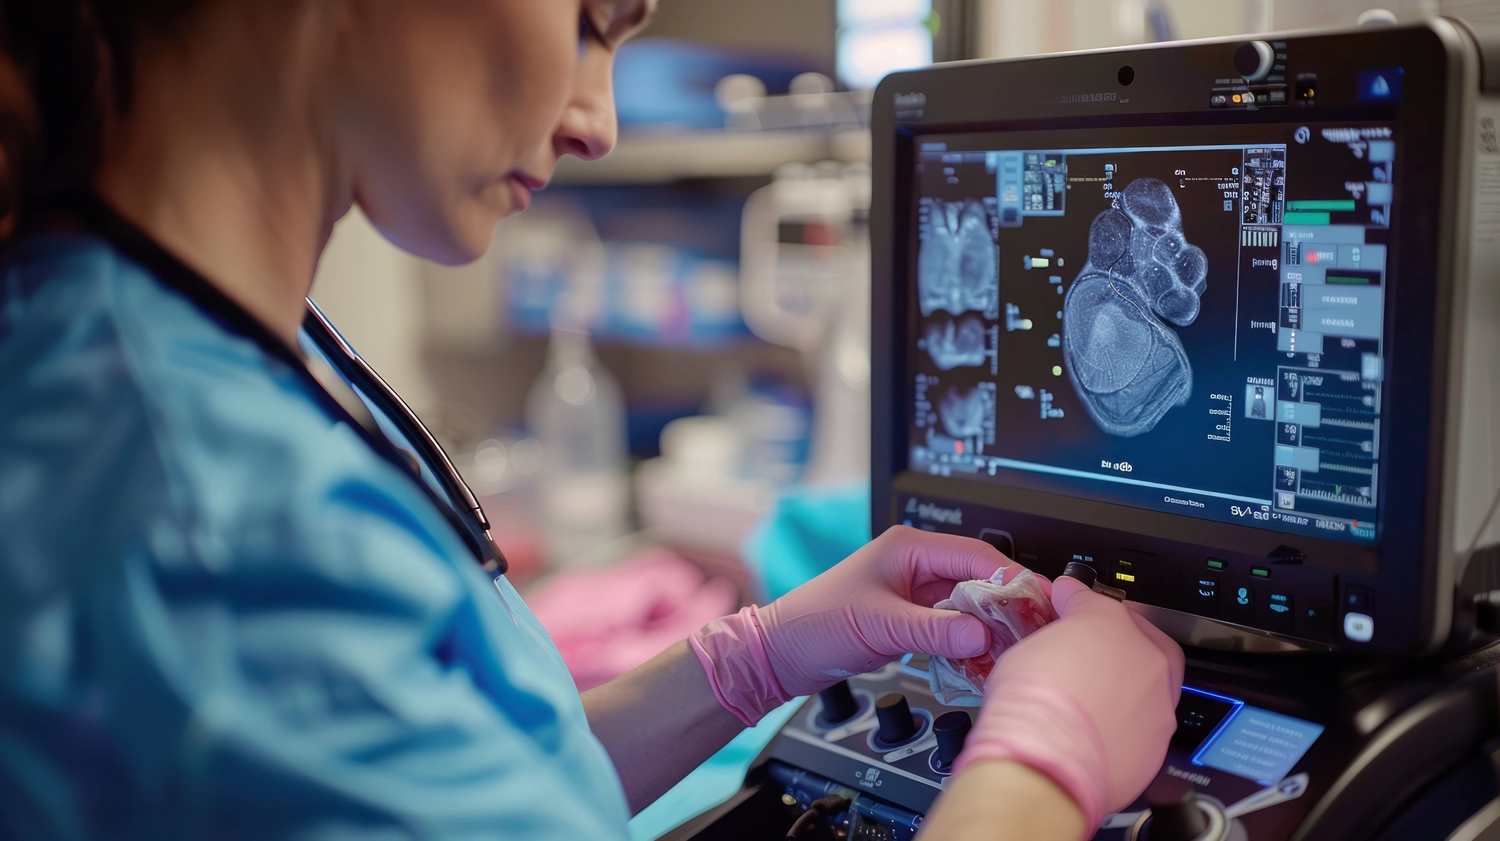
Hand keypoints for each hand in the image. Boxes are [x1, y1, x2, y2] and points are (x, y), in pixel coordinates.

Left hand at [690, 526, 1030, 724]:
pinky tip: (982, 656)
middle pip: (977, 578)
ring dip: (987, 623)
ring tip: (1013, 646)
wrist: (779, 653)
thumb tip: (984, 635)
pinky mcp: (908, 616)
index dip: (1011, 578)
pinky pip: (951, 623)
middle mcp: (914, 563)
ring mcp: (912, 590)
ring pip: (966, 602)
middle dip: (1005, 603)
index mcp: (908, 548)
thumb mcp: (881, 627)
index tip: (1040, 600)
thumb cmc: (816, 625)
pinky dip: (967, 639)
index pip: (975, 556)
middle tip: (1035, 628)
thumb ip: (936, 632)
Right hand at [954, 576, 1184, 831]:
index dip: (1073, 602)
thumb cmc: (1030, 701)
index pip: (1092, 602)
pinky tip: (1098, 732)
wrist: (1046, 762)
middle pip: (1137, 638)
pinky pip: (1144, 726)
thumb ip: (1049, 634)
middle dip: (1118, 640)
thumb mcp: (1023, 649)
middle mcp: (1145, 658)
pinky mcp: (1158, 746)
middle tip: (1091, 649)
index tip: (1062, 604)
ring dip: (1127, 687)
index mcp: (1108, 623)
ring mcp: (1157, 704)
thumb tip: (1051, 636)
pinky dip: (1125, 726)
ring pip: (1149, 685)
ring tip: (1093, 698)